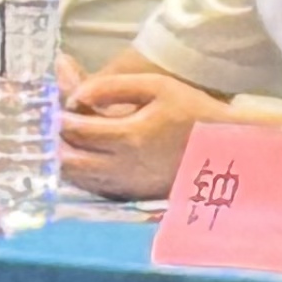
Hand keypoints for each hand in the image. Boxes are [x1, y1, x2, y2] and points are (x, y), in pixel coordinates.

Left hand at [57, 68, 230, 200]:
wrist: (228, 148)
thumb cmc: (194, 111)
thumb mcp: (157, 86)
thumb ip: (112, 86)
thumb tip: (76, 96)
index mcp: (127, 136)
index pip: (74, 129)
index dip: (58, 117)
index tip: (56, 106)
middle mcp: (121, 166)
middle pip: (67, 159)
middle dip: (55, 142)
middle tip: (53, 127)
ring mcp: (127, 185)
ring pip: (76, 178)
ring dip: (64, 160)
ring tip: (65, 142)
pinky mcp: (132, 195)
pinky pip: (93, 188)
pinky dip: (81, 174)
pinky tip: (84, 160)